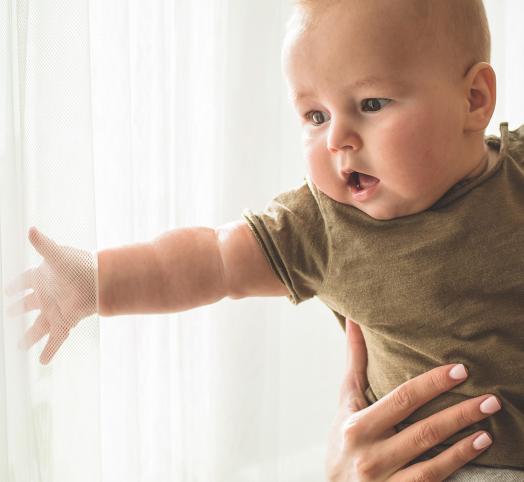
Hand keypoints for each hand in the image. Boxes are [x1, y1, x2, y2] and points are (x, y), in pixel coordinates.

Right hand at [4, 227, 97, 364]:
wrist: (100, 282)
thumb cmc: (80, 265)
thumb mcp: (57, 255)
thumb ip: (43, 245)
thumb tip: (30, 229)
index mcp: (43, 277)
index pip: (24, 281)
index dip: (15, 285)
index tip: (7, 290)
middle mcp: (48, 295)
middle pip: (28, 304)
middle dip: (18, 309)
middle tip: (8, 313)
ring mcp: (55, 310)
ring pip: (38, 326)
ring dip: (29, 336)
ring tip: (20, 346)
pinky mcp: (65, 321)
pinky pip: (54, 339)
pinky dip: (49, 351)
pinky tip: (42, 362)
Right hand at [325, 318, 500, 481]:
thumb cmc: (343, 437)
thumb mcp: (346, 401)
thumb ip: (355, 362)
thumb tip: (354, 320)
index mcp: (357, 425)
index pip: (402, 400)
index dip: (432, 384)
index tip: (460, 370)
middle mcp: (370, 454)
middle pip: (423, 429)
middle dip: (460, 413)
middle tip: (490, 398)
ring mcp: (385, 479)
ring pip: (433, 457)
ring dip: (464, 437)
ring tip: (488, 419)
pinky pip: (433, 477)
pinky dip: (457, 460)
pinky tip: (478, 445)